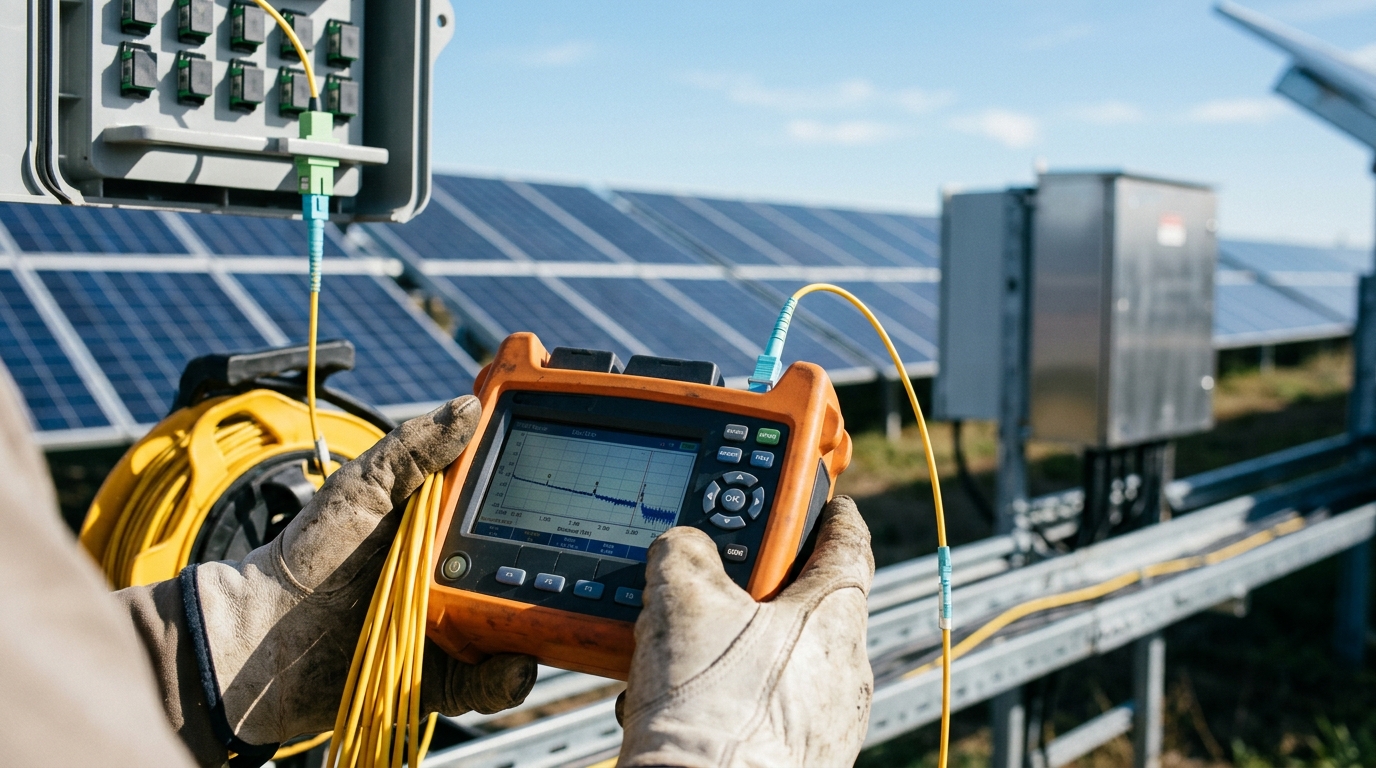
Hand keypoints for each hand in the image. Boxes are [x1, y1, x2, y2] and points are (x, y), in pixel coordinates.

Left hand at [188, 396, 535, 748]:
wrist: (260, 638)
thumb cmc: (307, 554)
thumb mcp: (362, 489)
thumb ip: (412, 449)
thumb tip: (469, 406)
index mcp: (441, 525)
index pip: (502, 505)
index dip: (533, 493)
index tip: (563, 478)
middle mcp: (456, 575)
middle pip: (522, 568)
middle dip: (553, 566)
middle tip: (575, 559)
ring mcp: (452, 626)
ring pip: (513, 625)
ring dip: (537, 622)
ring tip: (556, 613)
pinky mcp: (442, 676)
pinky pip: (488, 681)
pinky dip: (508, 677)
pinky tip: (518, 663)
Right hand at [617, 496, 874, 766]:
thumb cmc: (714, 716)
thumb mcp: (681, 603)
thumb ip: (685, 554)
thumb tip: (683, 546)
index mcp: (835, 616)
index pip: (849, 542)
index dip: (831, 512)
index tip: (824, 499)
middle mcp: (844, 673)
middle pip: (807, 603)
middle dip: (758, 586)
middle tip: (715, 573)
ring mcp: (825, 726)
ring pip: (777, 661)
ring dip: (729, 648)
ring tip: (677, 649)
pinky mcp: (796, 764)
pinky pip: (761, 711)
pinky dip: (723, 698)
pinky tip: (678, 705)